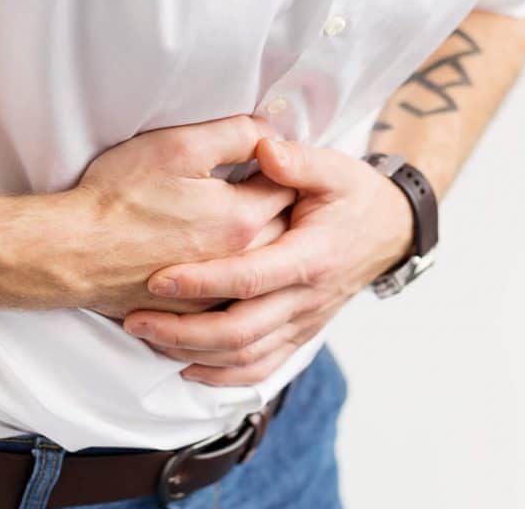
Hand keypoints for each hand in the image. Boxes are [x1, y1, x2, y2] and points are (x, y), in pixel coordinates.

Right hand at [2, 116, 293, 316]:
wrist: (73, 253)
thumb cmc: (120, 196)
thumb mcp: (179, 146)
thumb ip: (234, 134)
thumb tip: (269, 130)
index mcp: (243, 219)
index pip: (290, 188)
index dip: (283, 168)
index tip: (272, 158)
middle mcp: (240, 262)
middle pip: (283, 231)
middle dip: (279, 207)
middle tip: (266, 186)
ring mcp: (219, 293)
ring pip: (261, 266)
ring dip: (262, 245)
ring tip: (244, 220)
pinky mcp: (196, 312)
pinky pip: (233, 294)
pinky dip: (235, 277)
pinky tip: (221, 259)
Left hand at [122, 139, 412, 384]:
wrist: (389, 232)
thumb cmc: (354, 197)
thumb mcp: (334, 168)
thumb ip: (298, 160)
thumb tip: (264, 149)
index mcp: (312, 256)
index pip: (251, 278)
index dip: (204, 282)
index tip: (158, 279)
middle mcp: (307, 299)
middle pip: (241, 333)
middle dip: (183, 331)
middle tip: (135, 319)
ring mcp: (304, 323)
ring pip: (245, 357)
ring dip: (193, 353)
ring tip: (147, 337)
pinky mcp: (299, 335)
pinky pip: (260, 368)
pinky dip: (221, 375)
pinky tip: (186, 366)